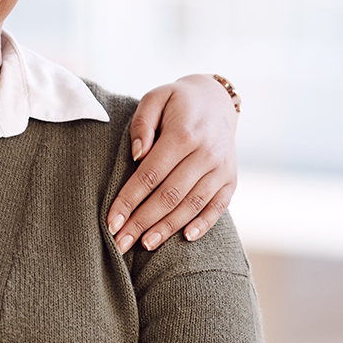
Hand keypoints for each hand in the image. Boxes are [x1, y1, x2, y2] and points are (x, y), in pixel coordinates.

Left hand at [107, 73, 237, 252]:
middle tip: (119, 243)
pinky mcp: (231, 179)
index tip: (110, 222)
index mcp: (183, 134)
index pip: (150, 175)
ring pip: (192, 205)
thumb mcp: (154, 98)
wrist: (217, 99)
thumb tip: (136, 155)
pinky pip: (218, 206)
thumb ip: (141, 124)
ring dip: (167, 227)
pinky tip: (184, 238)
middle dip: (142, 222)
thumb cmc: (176, 102)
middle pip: (169, 195)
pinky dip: (203, 223)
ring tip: (144, 244)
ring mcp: (222, 169)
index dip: (128, 201)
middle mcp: (206, 154)